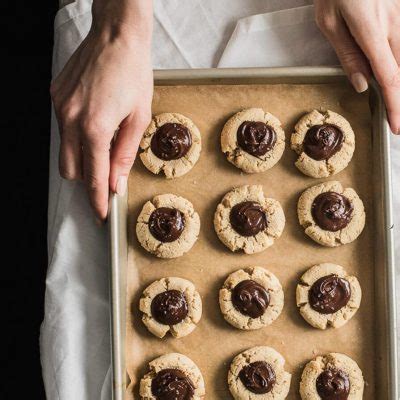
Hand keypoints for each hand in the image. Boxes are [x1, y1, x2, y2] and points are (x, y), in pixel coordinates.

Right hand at [51, 0, 152, 219]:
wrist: (116, 36)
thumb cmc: (133, 74)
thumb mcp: (139, 118)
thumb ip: (125, 154)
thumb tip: (117, 183)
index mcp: (95, 127)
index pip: (93, 177)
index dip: (97, 199)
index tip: (101, 214)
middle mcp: (70, 119)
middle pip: (71, 171)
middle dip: (87, 180)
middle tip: (106, 178)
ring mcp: (59, 107)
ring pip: (65, 151)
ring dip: (82, 158)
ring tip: (104, 144)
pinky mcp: (55, 97)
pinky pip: (62, 129)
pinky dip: (77, 136)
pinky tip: (94, 122)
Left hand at [314, 0, 399, 133]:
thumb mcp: (329, 22)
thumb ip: (347, 55)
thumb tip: (363, 84)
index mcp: (372, 32)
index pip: (390, 78)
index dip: (395, 105)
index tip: (397, 127)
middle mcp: (395, 24)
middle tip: (395, 117)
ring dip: (399, 77)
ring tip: (393, 98)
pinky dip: (398, 59)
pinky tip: (391, 67)